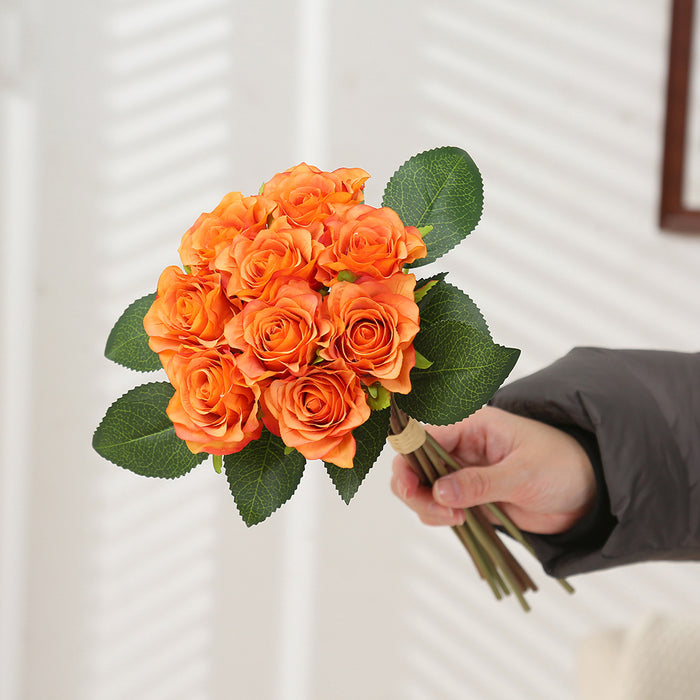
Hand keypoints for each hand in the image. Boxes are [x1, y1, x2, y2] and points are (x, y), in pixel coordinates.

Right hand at [390, 406, 596, 534]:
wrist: (586, 492)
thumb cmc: (562, 466)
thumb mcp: (524, 474)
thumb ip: (480, 483)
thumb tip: (438, 492)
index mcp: (470, 425)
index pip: (422, 436)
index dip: (408, 459)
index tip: (412, 488)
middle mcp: (458, 446)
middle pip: (412, 464)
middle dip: (415, 491)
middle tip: (444, 515)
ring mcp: (460, 472)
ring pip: (420, 487)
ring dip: (426, 508)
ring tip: (459, 520)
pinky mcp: (466, 496)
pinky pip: (436, 506)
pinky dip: (438, 517)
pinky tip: (461, 522)